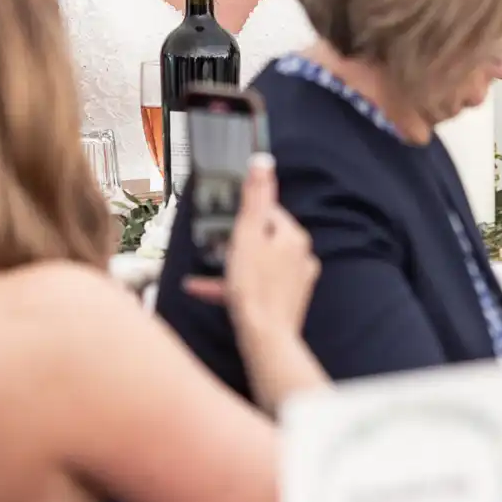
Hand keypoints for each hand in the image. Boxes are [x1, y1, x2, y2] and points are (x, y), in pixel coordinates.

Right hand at [183, 154, 317, 338]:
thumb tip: (262, 163)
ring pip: (256, 265)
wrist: (265, 339)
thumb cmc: (254, 288)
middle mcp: (300, 256)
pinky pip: (256, 287)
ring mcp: (294, 281)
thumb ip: (254, 199)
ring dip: (228, 267)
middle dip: (235, 243)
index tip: (225, 226)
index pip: (268, 213)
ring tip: (201, 275)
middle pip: (262, 239)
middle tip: (214, 250)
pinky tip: (203, 291)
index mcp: (294, 237)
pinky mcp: (285, 301)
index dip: (243, 218)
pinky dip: (232, 287)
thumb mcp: (247, 236)